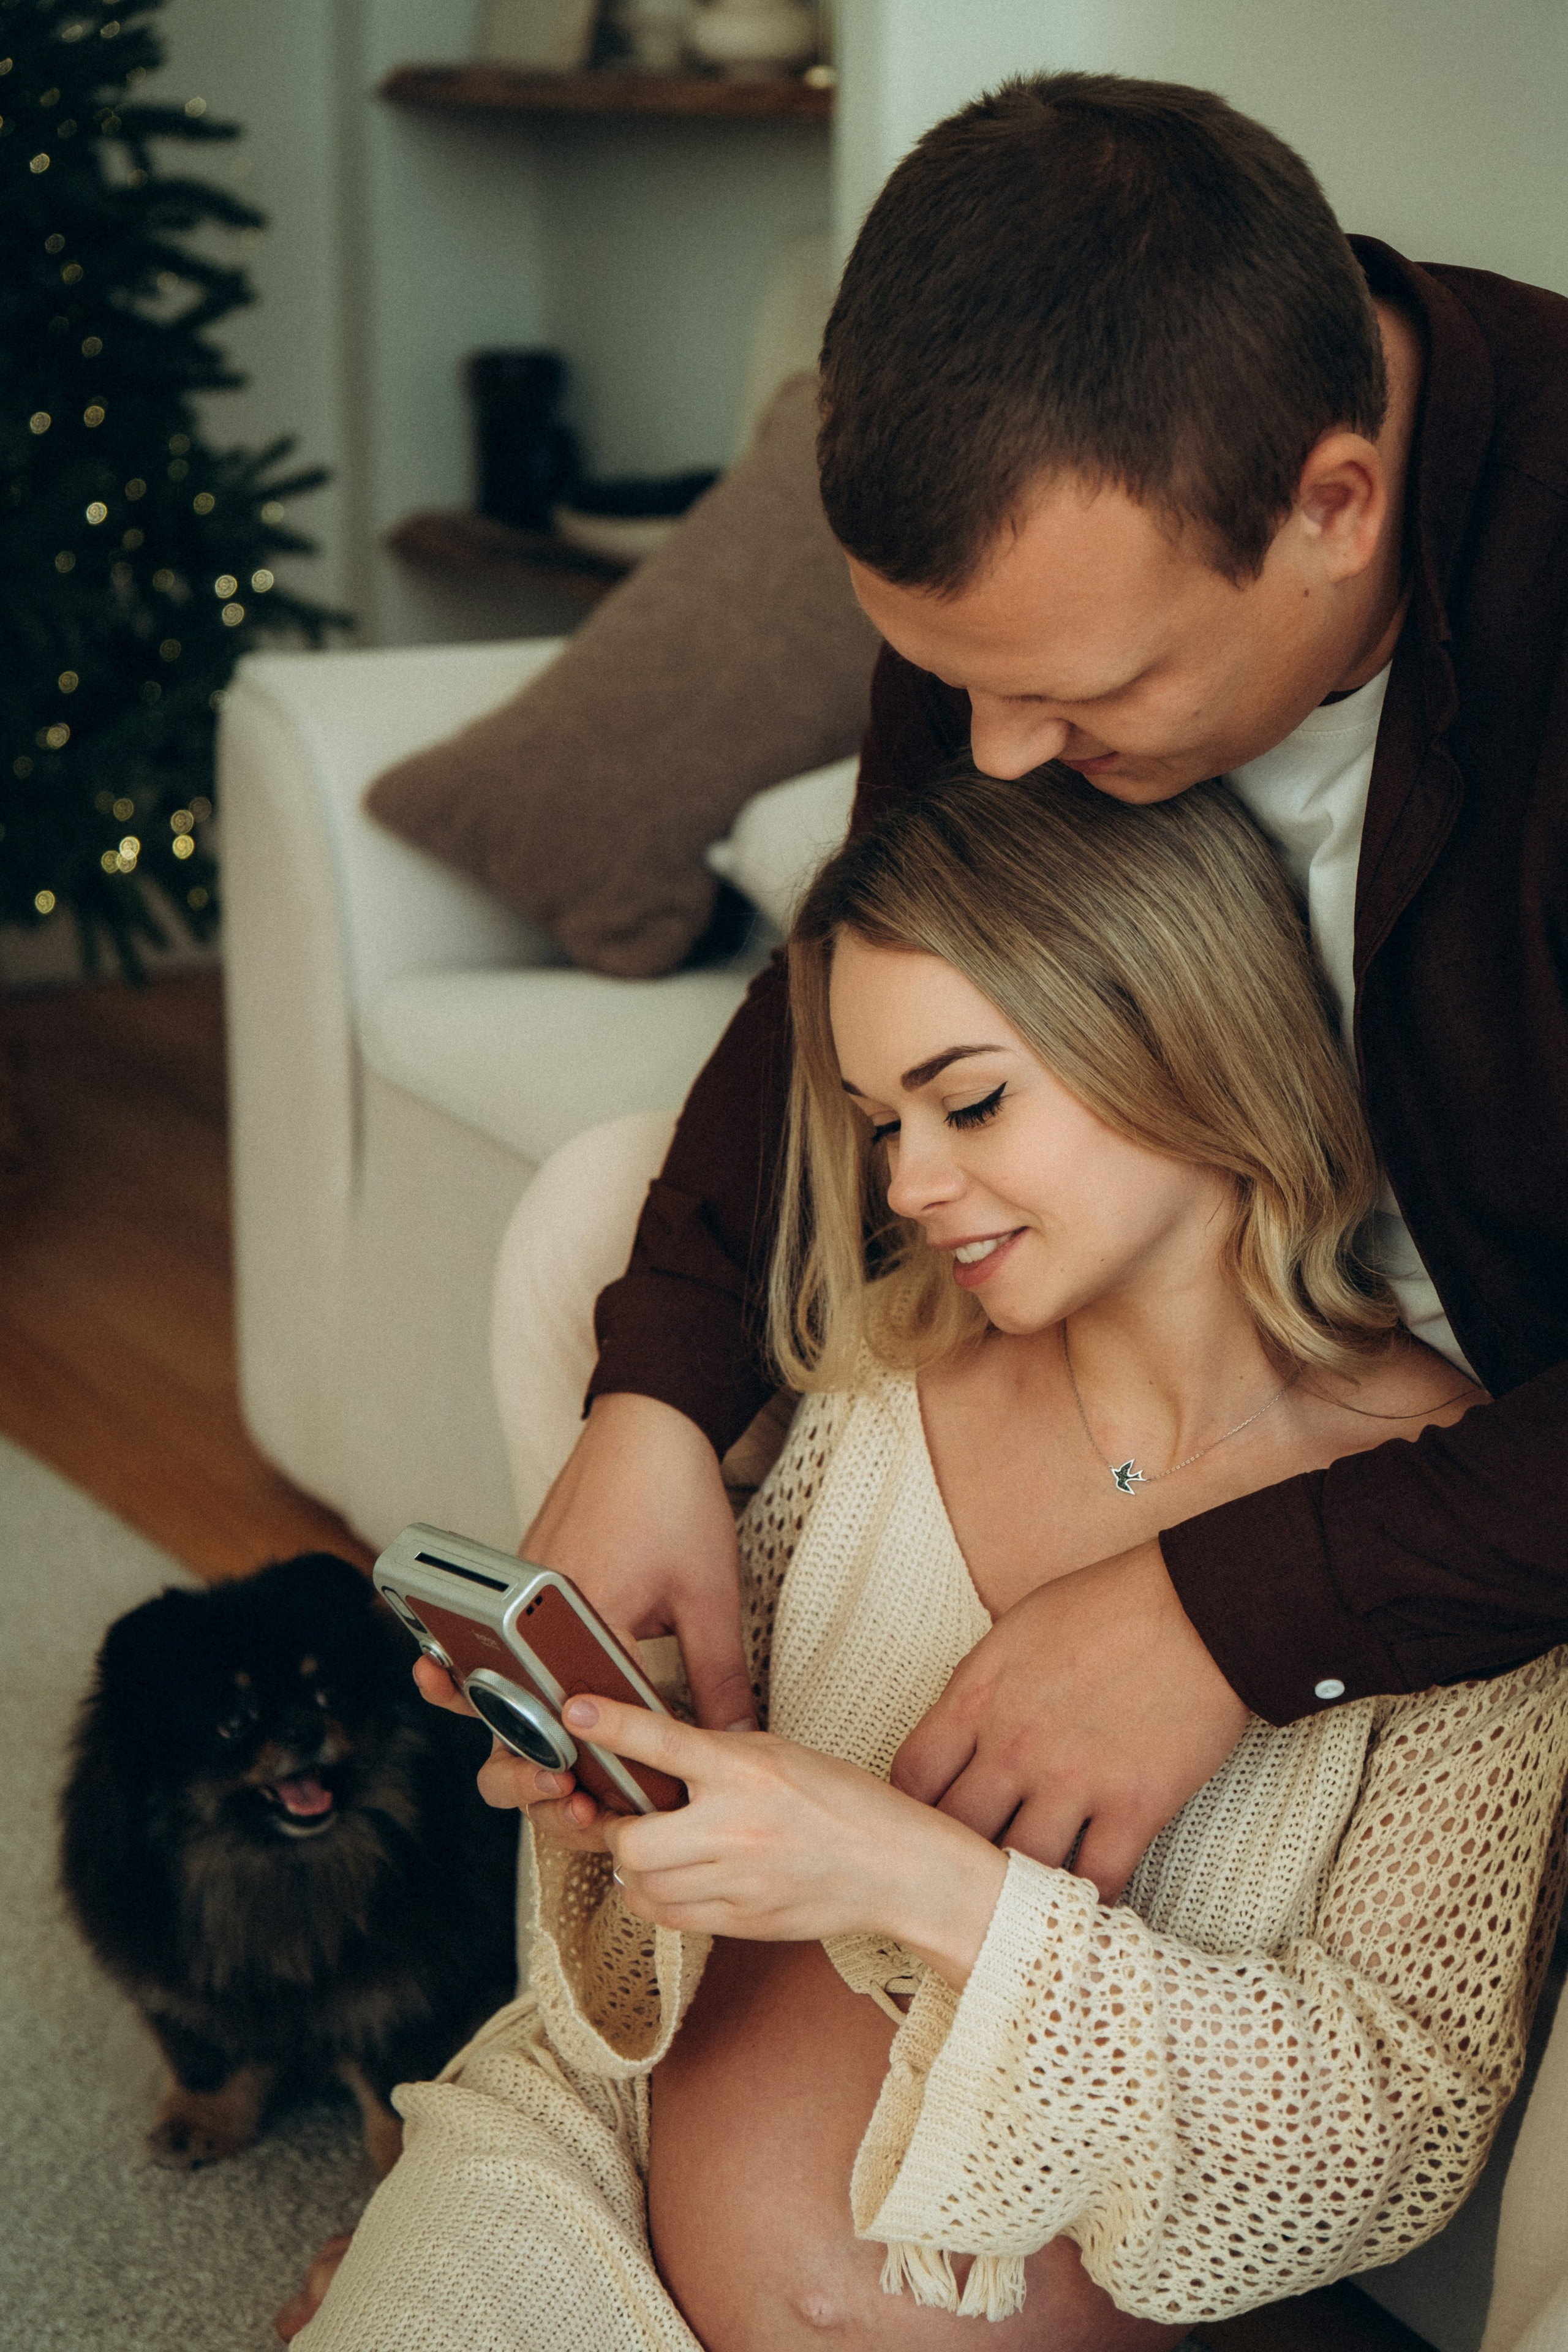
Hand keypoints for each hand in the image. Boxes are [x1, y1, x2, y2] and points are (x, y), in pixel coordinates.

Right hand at [414, 1389, 755, 1846]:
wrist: (648, 1419)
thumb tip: (733, 1743)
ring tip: (538, 1772)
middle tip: (559, 1798)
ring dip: (507, 1733)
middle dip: (524, 1770)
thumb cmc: (675, 1496)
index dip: (584, 1773)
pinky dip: (510, 1683)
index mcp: (579, 1616)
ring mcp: (518, 1593)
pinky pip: (505, 1645)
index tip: (599, 1809)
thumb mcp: (710, 1596)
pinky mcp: (521, 1580)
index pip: (569, 1719)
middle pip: (505, 1714)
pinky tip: (517, 1712)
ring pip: (494, 1682)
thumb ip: (719, 1679)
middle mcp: (531, 1609)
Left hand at [565, 1693, 1008, 1988]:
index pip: (664, 1742)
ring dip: (632, 1868)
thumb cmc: (843, 1802)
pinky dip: (655, 1900)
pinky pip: (668, 1918)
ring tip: (652, 1849)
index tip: (575, 1710)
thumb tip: (657, 1755)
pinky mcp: (740, 1921)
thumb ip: (718, 1756)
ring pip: (642, 1886)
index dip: (612, 1724)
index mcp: (748, 1771)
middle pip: (634, 1841)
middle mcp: (737, 1826)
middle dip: (618, 1831)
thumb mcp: (780, 1755)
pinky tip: (673, 1880)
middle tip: (627, 1817)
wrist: (896, 1868)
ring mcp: (738, 1881)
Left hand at [891, 1539, 1250, 1902]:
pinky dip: (1086, 1901)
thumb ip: (981, 1689)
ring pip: (1018, 1869)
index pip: (911, 1778)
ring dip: (1018, 1888)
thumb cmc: (1110, 1606)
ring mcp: (1073, 1780)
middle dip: (955, 1859)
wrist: (1203, 1609)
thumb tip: (961, 1737)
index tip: (923, 1826)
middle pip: (955, 1834)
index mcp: (978, 1696)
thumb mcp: (1016, 1630)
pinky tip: (1080, 1905)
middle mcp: (1014, 1745)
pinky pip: (1096, 1880)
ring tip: (1019, 1902)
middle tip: (966, 1877)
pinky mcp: (1133, 1807)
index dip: (911, 1811)